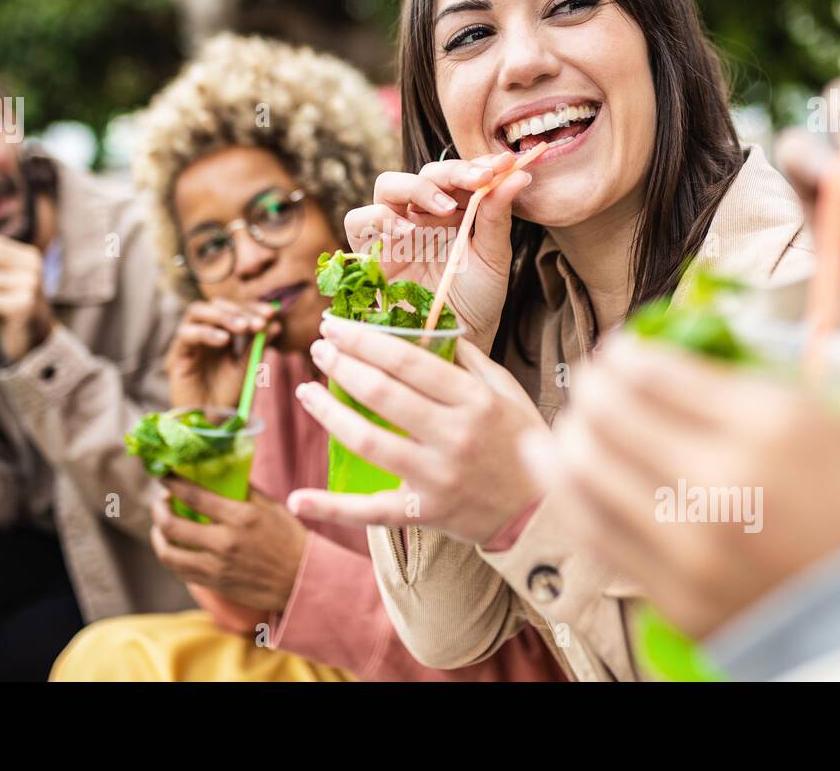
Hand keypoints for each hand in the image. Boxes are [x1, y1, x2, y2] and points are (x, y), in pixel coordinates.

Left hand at [149, 479, 306, 612]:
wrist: (301, 580)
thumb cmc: (289, 539)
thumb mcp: (272, 506)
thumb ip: (244, 490)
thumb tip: (220, 473)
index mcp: (241, 517)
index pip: (195, 496)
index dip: (172, 483)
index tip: (163, 475)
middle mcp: (225, 542)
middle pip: (172, 526)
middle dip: (158, 510)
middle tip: (160, 501)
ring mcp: (217, 567)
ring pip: (168, 554)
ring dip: (157, 536)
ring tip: (160, 527)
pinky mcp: (215, 584)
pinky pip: (180, 572)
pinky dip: (171, 557)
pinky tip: (173, 548)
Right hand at [165, 299, 281, 409]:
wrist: (211, 422)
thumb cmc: (229, 396)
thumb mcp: (248, 368)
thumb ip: (258, 345)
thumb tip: (276, 323)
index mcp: (224, 334)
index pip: (235, 309)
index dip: (252, 307)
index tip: (272, 312)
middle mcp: (205, 333)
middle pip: (217, 305)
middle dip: (239, 310)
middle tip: (258, 322)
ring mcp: (190, 342)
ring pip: (197, 311)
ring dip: (223, 316)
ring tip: (243, 328)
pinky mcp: (177, 354)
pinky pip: (186, 334)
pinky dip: (206, 333)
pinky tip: (224, 341)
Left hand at [288, 316, 544, 543]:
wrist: (543, 514)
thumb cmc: (524, 445)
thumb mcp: (509, 394)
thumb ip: (472, 362)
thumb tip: (435, 331)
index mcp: (475, 401)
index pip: (408, 361)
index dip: (365, 340)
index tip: (336, 325)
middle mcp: (454, 436)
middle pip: (382, 393)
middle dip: (342, 363)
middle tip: (318, 346)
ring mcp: (436, 477)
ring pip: (368, 440)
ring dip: (328, 412)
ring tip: (305, 390)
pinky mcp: (424, 513)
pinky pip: (371, 512)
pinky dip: (331, 507)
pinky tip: (296, 498)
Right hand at [344, 151, 527, 348]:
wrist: (455, 342)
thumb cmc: (476, 301)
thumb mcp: (494, 257)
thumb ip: (498, 215)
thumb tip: (518, 174)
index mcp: (452, 211)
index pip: (457, 174)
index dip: (476, 165)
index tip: (502, 164)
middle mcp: (420, 215)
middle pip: (422, 173)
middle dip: (450, 172)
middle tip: (477, 180)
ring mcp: (393, 231)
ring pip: (387, 186)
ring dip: (416, 188)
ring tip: (444, 208)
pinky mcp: (369, 252)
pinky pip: (359, 220)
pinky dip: (380, 218)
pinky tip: (409, 231)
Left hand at [530, 336, 839, 638]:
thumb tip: (827, 338)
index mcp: (776, 425)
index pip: (651, 369)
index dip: (625, 352)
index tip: (626, 351)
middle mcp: (718, 479)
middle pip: (607, 411)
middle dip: (593, 386)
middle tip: (598, 381)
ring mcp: (689, 544)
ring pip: (584, 467)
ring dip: (569, 432)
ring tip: (573, 420)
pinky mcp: (675, 596)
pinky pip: (592, 530)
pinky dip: (562, 489)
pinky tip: (555, 465)